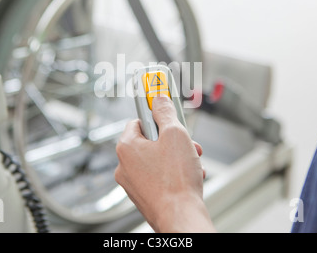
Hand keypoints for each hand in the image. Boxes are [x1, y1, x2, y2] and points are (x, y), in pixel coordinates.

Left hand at [114, 95, 214, 231]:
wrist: (180, 217)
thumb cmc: (176, 181)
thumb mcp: (175, 134)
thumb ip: (165, 112)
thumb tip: (159, 99)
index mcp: (126, 147)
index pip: (139, 120)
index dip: (156, 115)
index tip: (164, 109)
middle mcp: (125, 165)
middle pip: (150, 141)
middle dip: (172, 140)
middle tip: (188, 143)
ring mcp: (133, 183)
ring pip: (157, 159)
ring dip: (176, 157)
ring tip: (191, 163)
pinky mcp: (144, 196)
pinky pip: (159, 176)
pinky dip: (174, 174)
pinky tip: (188, 177)